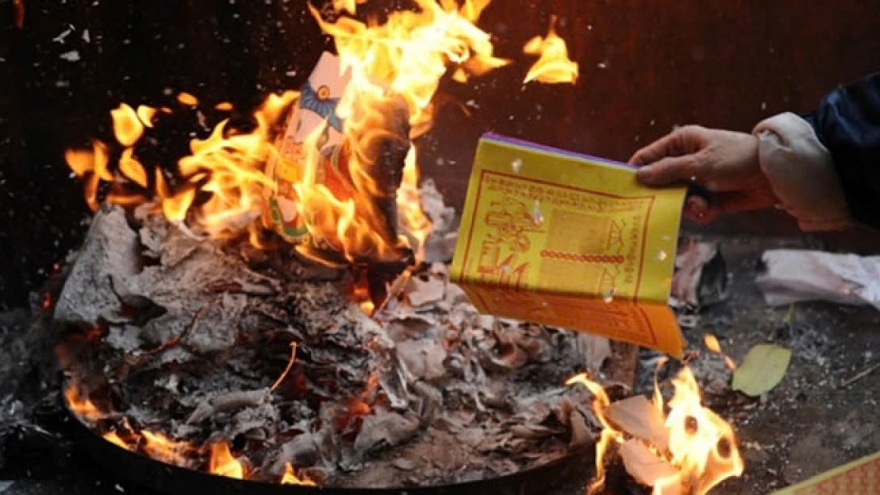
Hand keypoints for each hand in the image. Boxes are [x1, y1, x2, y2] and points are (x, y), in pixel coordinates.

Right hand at [629, 125, 777, 223]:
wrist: (774, 175)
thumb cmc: (737, 159)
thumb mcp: (699, 163)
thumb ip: (668, 170)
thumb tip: (639, 175)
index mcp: (680, 143)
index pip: (647, 157)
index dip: (635, 172)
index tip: (625, 190)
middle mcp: (685, 161)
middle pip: (659, 183)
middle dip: (663, 196)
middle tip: (661, 206)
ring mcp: (697, 181)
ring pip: (676, 200)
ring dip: (686, 206)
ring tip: (701, 206)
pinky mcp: (709, 198)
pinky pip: (694, 209)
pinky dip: (701, 212)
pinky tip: (710, 210)